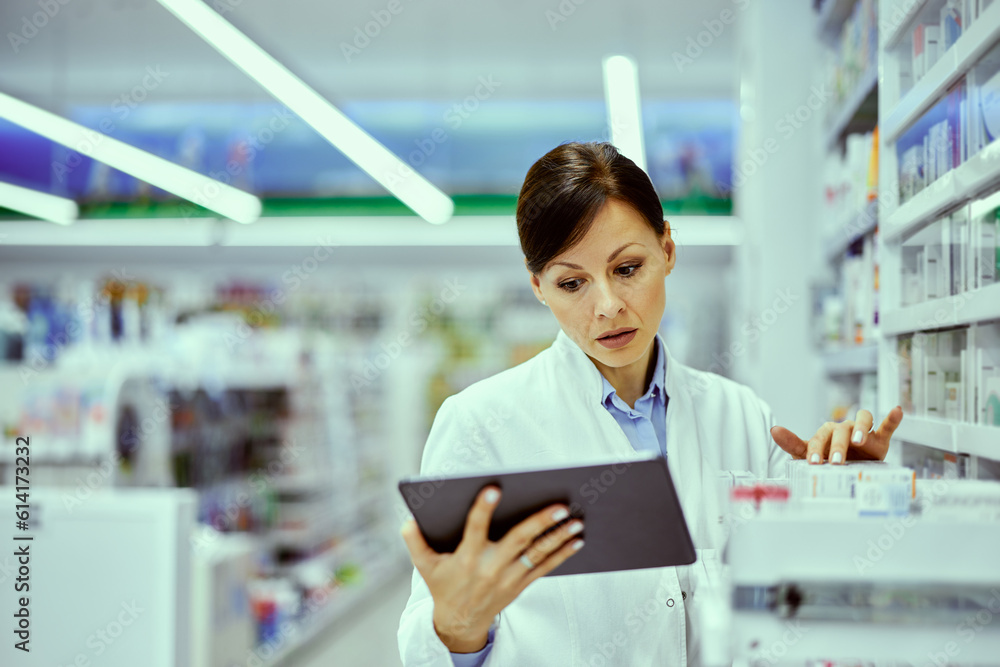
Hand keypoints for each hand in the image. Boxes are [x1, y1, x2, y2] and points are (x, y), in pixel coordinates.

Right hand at [400, 485, 583, 652]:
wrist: (460, 622)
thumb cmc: (442, 585)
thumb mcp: (423, 564)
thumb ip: (414, 539)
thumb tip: (410, 518)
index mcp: (466, 557)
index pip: (475, 529)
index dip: (483, 509)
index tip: (494, 489)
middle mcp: (490, 567)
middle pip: (518, 540)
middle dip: (540, 522)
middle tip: (560, 505)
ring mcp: (509, 577)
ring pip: (537, 554)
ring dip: (559, 537)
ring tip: (577, 520)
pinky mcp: (521, 584)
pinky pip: (545, 567)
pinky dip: (563, 554)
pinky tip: (577, 540)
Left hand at [769, 406, 903, 464]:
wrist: (852, 469)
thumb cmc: (829, 458)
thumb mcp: (809, 454)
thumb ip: (792, 443)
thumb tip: (773, 430)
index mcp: (827, 432)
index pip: (820, 438)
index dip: (816, 449)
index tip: (814, 463)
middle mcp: (845, 429)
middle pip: (841, 431)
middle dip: (838, 446)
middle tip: (836, 461)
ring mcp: (863, 433)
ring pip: (863, 421)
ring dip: (862, 428)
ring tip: (860, 440)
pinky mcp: (880, 440)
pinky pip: (887, 426)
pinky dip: (892, 418)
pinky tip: (896, 410)